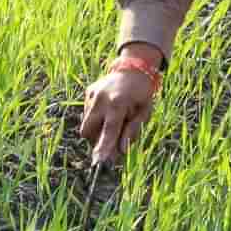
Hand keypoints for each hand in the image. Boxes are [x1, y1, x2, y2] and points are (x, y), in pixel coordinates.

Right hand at [79, 44, 160, 163]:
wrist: (134, 68)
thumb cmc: (142, 93)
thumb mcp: (145, 111)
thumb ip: (133, 130)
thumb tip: (121, 151)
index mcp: (118, 103)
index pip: (109, 130)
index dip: (104, 147)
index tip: (99, 162)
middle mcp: (101, 99)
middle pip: (89, 131)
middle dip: (97, 139)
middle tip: (112, 136)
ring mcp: (92, 95)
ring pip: (86, 124)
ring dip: (97, 129)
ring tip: (114, 119)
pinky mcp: (88, 92)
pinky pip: (87, 114)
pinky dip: (96, 118)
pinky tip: (108, 110)